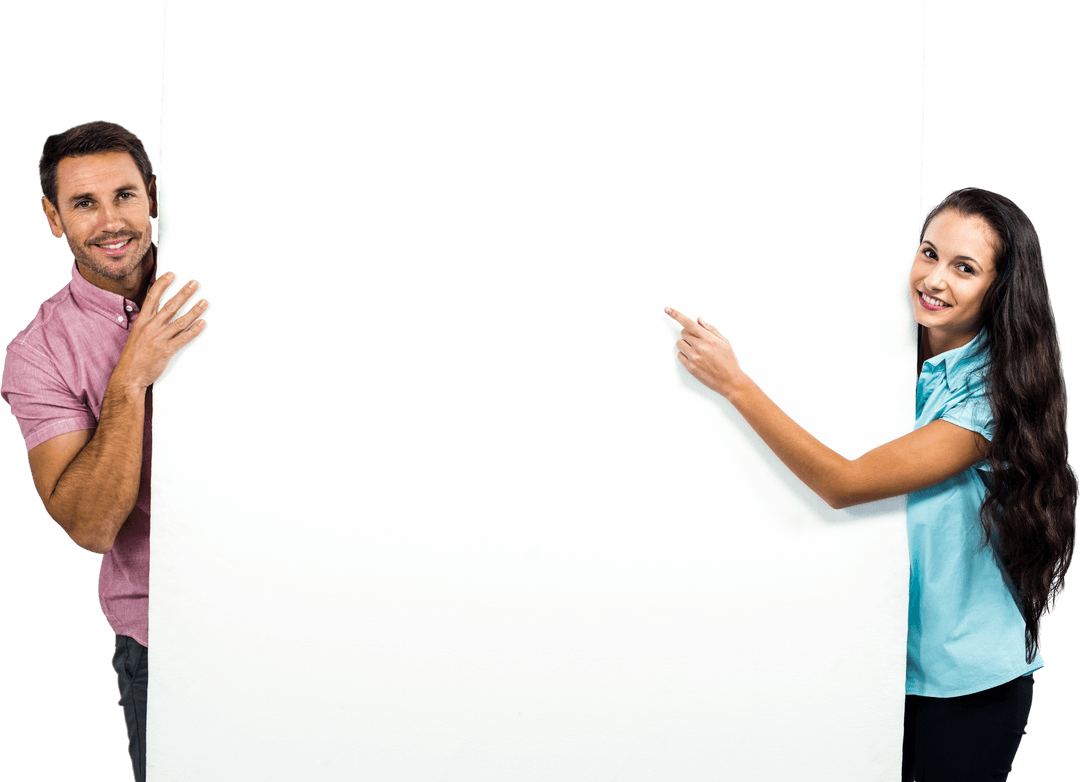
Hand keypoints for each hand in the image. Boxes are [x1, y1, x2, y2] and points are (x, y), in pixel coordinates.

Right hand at [112, 272, 207, 391]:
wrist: (129, 376)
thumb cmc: (133, 357)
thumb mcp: (136, 335)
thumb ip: (147, 324)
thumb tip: (157, 314)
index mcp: (141, 322)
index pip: (152, 298)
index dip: (162, 285)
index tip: (171, 275)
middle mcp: (150, 327)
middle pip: (170, 306)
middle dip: (184, 293)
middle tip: (195, 283)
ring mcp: (159, 338)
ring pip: (180, 321)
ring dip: (194, 310)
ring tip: (204, 302)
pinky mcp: (166, 350)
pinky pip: (184, 338)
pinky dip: (194, 330)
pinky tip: (202, 323)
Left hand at [665, 307, 742, 398]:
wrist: (730, 380)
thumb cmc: (729, 361)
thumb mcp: (724, 341)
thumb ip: (711, 329)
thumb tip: (698, 320)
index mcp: (708, 338)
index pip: (689, 323)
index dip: (676, 315)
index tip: (667, 309)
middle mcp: (700, 347)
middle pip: (683, 333)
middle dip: (689, 334)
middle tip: (698, 341)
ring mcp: (694, 358)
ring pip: (679, 344)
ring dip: (686, 345)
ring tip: (698, 351)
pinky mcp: (690, 367)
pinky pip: (679, 355)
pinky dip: (685, 355)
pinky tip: (695, 358)